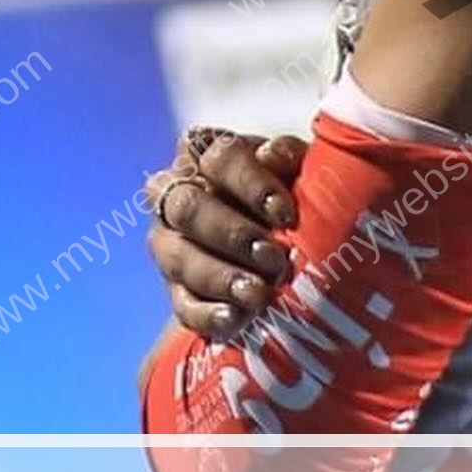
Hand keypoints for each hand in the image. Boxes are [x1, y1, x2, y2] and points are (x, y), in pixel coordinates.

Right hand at [146, 127, 306, 340]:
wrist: (291, 244)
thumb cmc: (295, 192)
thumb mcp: (301, 169)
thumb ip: (288, 156)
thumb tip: (270, 153)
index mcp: (206, 153)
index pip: (219, 158)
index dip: (251, 184)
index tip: (285, 213)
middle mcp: (176, 193)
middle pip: (188, 207)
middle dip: (232, 235)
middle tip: (274, 258)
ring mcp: (170, 244)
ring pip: (177, 256)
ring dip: (219, 276)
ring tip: (259, 294)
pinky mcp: (177, 289)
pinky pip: (181, 304)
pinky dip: (207, 314)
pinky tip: (237, 319)